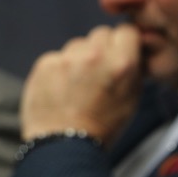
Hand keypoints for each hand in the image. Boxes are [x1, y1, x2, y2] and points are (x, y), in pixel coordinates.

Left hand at [21, 24, 142, 145]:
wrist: (64, 146)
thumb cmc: (101, 127)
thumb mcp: (131, 98)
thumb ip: (133, 69)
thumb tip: (133, 50)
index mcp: (122, 63)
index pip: (126, 31)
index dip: (122, 43)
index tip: (118, 53)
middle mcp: (94, 55)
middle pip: (100, 34)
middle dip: (100, 49)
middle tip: (95, 73)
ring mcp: (67, 58)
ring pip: (77, 45)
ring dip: (78, 58)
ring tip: (75, 85)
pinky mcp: (45, 64)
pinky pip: (56, 57)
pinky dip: (57, 69)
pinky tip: (58, 88)